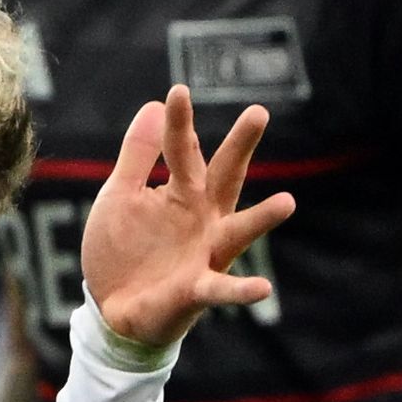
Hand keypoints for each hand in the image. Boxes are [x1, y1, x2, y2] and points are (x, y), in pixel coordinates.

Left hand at [75, 86, 292, 359]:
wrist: (113, 310)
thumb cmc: (124, 250)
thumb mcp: (121, 196)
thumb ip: (138, 156)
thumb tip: (155, 104)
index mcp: (183, 194)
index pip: (184, 152)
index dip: (179, 124)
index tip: (178, 91)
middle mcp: (203, 219)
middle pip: (225, 178)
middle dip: (239, 148)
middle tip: (258, 113)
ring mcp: (204, 254)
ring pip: (238, 232)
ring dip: (262, 219)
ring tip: (288, 202)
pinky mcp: (196, 289)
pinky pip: (223, 289)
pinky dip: (242, 290)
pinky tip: (263, 288)